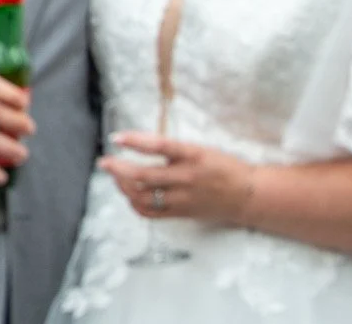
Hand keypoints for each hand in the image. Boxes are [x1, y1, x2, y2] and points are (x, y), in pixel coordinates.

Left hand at [99, 131, 255, 223]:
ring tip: (116, 177)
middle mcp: (186, 177)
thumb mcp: (201, 150)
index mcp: (193, 155)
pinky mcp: (182, 213)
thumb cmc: (223, 167)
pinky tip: (129, 194)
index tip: (116, 137)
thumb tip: (141, 144)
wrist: (247, 195)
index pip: (160, 145)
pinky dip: (135, 203)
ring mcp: (183, 198)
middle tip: (104, 162)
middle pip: (144, 175)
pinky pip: (152, 212)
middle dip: (119, 168)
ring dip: (124, 186)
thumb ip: (174, 151)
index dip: (135, 141)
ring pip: (144, 196)